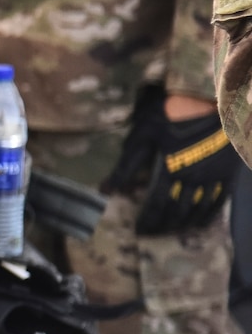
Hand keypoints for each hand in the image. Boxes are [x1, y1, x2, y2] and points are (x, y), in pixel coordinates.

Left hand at [103, 87, 234, 234]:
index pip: (156, 205)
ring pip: (197, 210)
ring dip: (183, 224)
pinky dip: (207, 216)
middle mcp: (192, 178)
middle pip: (176, 211)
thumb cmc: (172, 112)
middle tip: (152, 235)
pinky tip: (199, 223)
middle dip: (163, 226)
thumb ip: (126, 165)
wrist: (212, 97)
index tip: (138, 231)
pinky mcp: (227, 172)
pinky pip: (218, 201)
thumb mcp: (142, 134)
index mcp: (169, 169)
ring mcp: (213, 176)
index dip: (147, 221)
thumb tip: (105, 190)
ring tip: (172, 232)